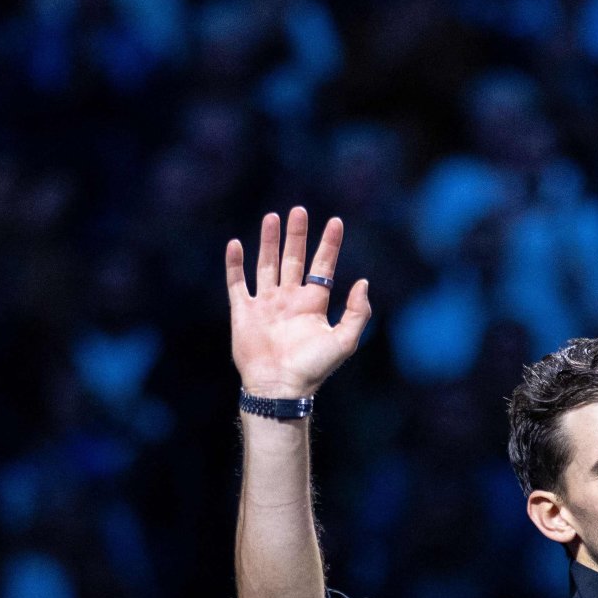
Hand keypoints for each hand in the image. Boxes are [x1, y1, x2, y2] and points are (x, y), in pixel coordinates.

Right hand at [227, 207, 370, 397]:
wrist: (279, 387)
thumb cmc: (312, 368)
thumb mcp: (344, 341)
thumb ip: (358, 312)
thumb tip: (363, 281)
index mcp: (313, 304)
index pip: (322, 266)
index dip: (329, 244)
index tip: (336, 222)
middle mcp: (289, 299)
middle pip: (293, 259)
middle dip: (297, 235)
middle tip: (299, 210)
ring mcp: (266, 304)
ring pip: (267, 265)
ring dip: (269, 242)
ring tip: (273, 218)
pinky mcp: (243, 312)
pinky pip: (237, 283)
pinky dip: (235, 264)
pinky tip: (236, 244)